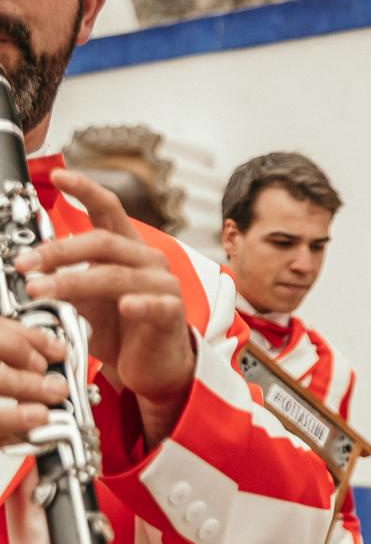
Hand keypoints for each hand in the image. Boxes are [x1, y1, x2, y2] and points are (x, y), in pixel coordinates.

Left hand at [14, 170, 195, 445]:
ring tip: (41, 290)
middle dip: (59, 251)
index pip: (108, 210)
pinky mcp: (172, 312)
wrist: (152, 367)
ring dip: (75, 281)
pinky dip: (138, 303)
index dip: (85, 190)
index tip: (59, 177)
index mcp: (127, 249)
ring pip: (116, 274)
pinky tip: (125, 306)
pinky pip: (154, 303)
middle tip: (24, 264)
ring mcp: (163, 284)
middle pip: (104, 242)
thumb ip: (65, 280)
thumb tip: (27, 268)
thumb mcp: (85, 300)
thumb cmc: (121, 330)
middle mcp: (147, 260)